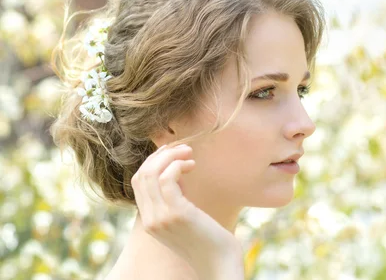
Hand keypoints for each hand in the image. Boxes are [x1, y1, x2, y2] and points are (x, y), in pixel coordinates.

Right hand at [131, 143, 243, 277]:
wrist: (220, 263)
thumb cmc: (209, 238)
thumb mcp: (186, 215)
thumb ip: (176, 196)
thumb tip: (177, 171)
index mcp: (149, 220)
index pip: (138, 182)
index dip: (153, 161)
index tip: (172, 152)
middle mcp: (150, 220)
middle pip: (141, 175)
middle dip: (160, 155)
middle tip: (183, 148)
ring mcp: (160, 218)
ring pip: (151, 174)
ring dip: (170, 156)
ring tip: (189, 154)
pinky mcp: (176, 214)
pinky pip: (167, 179)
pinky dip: (177, 166)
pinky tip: (191, 165)